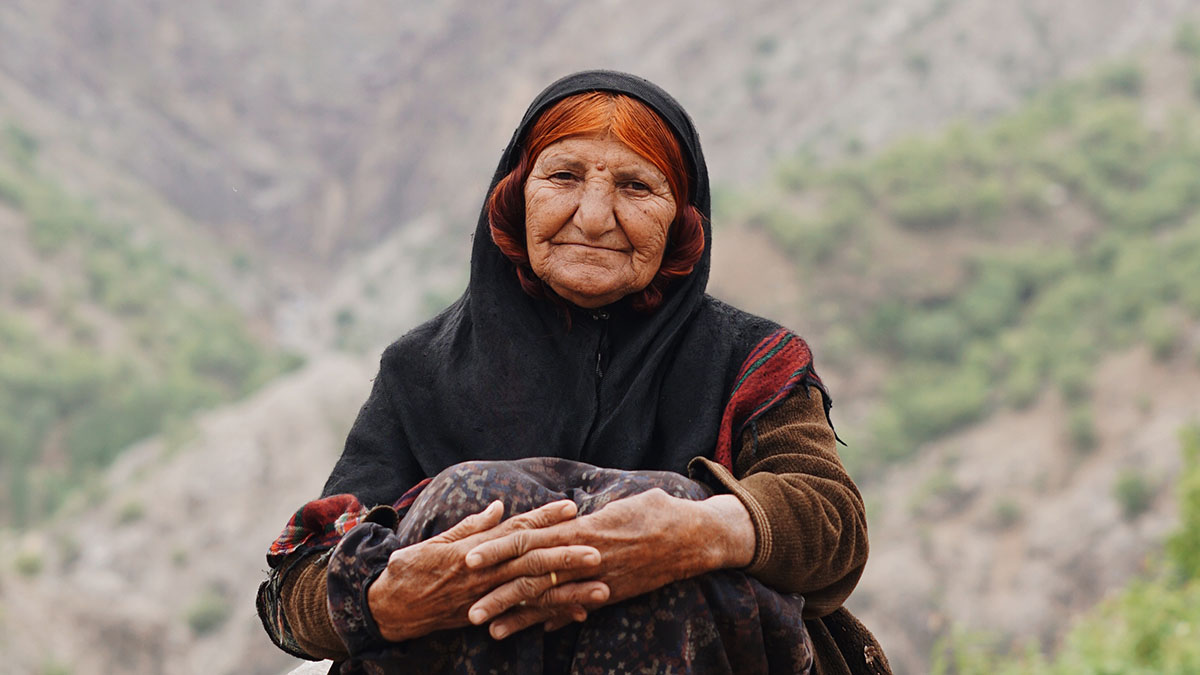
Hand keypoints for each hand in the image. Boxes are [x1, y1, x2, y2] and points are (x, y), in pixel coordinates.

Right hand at [367, 499, 608, 641]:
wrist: (388, 610)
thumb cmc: (408, 570)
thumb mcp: (435, 542)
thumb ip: (470, 527)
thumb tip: (498, 507)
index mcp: (474, 549)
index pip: (515, 530)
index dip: (543, 518)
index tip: (570, 508)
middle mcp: (484, 572)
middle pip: (531, 561)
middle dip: (565, 555)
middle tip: (597, 549)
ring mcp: (487, 597)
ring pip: (534, 590)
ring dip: (568, 588)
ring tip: (599, 585)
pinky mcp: (487, 615)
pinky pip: (524, 615)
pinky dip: (551, 613)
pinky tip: (577, 612)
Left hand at [464, 489, 754, 638]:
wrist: (694, 537)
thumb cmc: (654, 511)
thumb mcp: (614, 505)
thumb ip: (582, 517)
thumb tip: (561, 516)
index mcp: (579, 530)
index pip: (529, 539)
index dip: (498, 548)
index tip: (469, 557)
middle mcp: (584, 557)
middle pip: (532, 576)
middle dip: (497, 592)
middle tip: (465, 606)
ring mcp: (596, 580)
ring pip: (549, 599)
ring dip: (517, 616)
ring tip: (487, 628)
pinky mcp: (610, 594)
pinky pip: (574, 609)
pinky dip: (552, 619)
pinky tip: (531, 630)